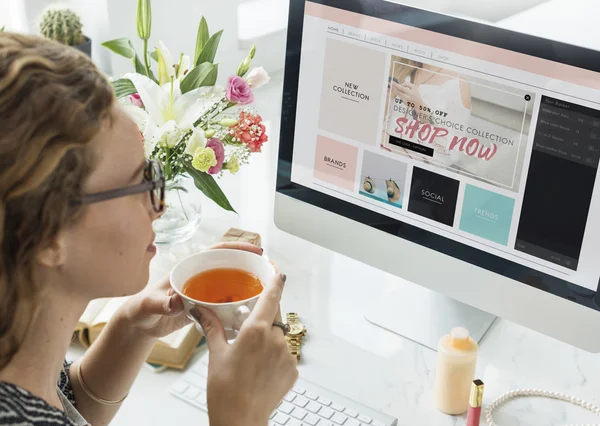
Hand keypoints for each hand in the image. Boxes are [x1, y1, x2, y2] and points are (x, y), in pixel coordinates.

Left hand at [119, 242, 263, 338]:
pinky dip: (238, 305)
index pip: (216, 251)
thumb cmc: (141, 309)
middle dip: (249, 265)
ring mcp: (204, 292)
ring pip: (230, 284)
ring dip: (246, 286)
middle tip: (268, 271)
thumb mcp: (150, 305)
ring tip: (265, 290)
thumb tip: (177, 300)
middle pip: (229, 266)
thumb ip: (162, 302)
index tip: (255, 250)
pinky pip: (226, 303)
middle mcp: (199, 277)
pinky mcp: (205, 307)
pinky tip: (250, 310)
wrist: (139, 326)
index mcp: (189, 268)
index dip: (237, 248)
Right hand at [191, 273, 297, 425]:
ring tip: (251, 356)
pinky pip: (285, 354)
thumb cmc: (225, 390)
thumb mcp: (216, 354)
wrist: (240, 420)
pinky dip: (274, 356)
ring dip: (269, 338)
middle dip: (265, 315)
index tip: (278, 272)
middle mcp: (275, 339)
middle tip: (251, 325)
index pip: (271, 297)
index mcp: (256, 330)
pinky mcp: (293, 370)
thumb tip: (201, 310)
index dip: (276, 282)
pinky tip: (259, 369)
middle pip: (276, 315)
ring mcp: (287, 355)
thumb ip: (212, 327)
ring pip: (279, 336)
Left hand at [391, 81, 425, 112]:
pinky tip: (399, 91)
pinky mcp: (403, 102)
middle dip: (393, 87)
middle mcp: (406, 97)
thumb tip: (400, 84)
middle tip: (390, 83)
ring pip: (398, 94)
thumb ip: (407, 84)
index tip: (392, 82)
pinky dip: (398, 93)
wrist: (418, 104)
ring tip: (392, 86)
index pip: (401, 88)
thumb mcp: (414, 87)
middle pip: (398, 91)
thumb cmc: (416, 94)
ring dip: (394, 89)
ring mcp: (404, 100)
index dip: (396, 85)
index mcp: (410, 92)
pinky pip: (400, 96)